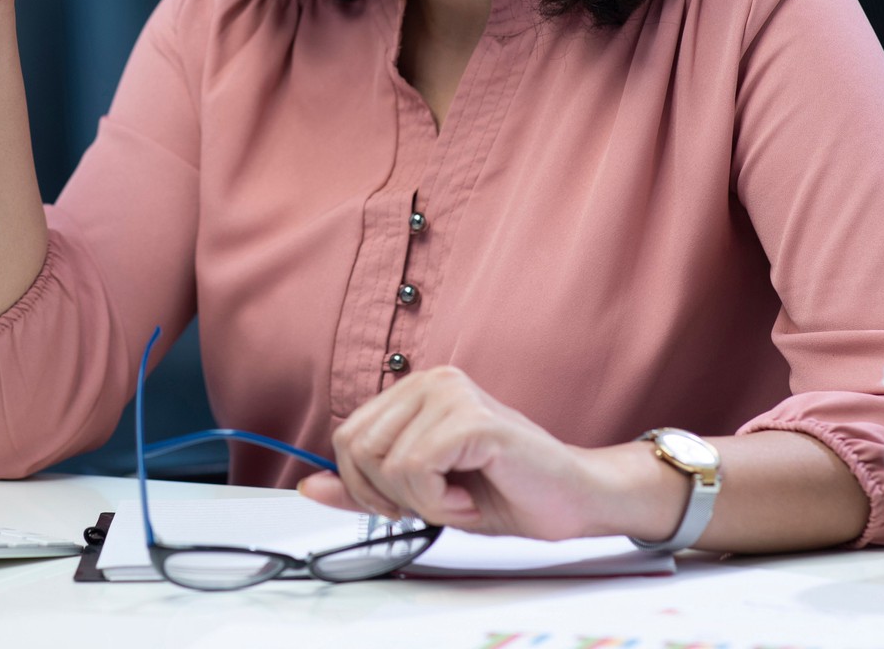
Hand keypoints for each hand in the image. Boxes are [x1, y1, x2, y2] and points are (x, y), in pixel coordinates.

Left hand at [298, 366, 651, 539]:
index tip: (405, 502)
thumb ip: (365, 488)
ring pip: (387, 463)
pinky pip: (418, 469)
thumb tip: (310, 486)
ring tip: (460, 497)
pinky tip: (472, 497)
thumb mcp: (421, 494)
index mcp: (414, 391)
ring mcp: (452, 394)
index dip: (364, 486)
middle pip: (356, 449)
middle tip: (436, 502)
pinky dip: (440, 502)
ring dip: (422, 502)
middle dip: (389, 496)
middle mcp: (431, 381)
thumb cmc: (505, 490)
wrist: (573, 498)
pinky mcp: (473, 419)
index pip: (346, 437)